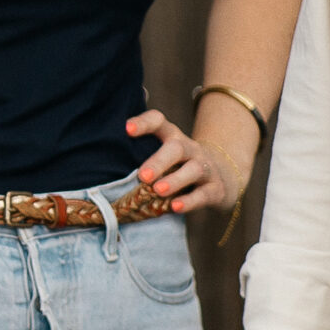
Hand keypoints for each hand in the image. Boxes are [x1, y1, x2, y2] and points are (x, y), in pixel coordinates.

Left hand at [130, 110, 244, 213]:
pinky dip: (189, 201)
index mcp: (172, 137)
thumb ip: (140, 149)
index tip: (126, 129)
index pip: (159, 122)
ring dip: (174, 180)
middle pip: (177, 148)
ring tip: (157, 190)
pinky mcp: (215, 189)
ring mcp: (205, 168)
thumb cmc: (179, 165)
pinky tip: (174, 207)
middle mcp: (190, 149)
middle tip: (142, 176)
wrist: (224, 176)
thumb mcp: (165, 153)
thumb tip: (105, 139)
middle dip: (159, 161)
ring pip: (193, 170)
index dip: (144, 123)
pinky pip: (204, 194)